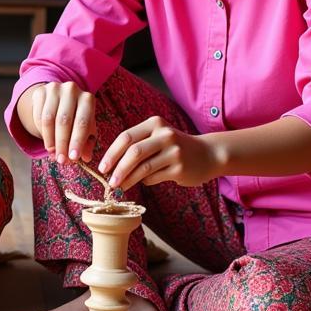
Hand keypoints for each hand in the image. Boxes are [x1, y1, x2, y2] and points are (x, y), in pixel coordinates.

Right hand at [21, 81, 96, 164]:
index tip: (73, 158)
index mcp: (87, 99)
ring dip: (50, 140)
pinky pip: (38, 115)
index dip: (77, 141)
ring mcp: (54, 89)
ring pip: (48, 119)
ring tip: (53, 154)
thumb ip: (87, 143)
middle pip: (64, 121)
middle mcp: (71, 90)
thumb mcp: (86, 129)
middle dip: (62, 143)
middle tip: (61, 160)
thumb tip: (85, 158)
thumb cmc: (77, 117)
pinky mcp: (40, 92)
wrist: (61, 99)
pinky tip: (47, 142)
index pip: (82, 122)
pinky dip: (41, 132)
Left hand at [100, 116, 222, 190]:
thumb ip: (137, 144)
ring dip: (128, 179)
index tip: (102, 167)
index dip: (111, 153)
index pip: (126, 137)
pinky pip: (154, 177)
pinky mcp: (179, 168)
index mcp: (154, 123)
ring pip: (143, 167)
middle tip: (109, 181)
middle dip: (117, 168)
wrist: (208, 154)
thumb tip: (110, 164)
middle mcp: (165, 135)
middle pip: (134, 152)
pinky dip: (145, 181)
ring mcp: (174, 152)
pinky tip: (143, 182)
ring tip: (119, 187)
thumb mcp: (157, 136)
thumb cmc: (174, 147)